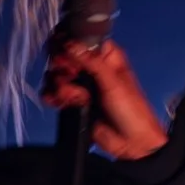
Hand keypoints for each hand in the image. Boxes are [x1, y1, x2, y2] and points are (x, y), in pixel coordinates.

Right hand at [41, 37, 168, 161]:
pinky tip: (57, 103)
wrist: (131, 144)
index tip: (64, 53)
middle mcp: (92, 68)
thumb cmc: (132, 110)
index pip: (82, 40)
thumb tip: (70, 44)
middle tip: (70, 77)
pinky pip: (54, 93)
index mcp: (107, 58)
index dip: (69, 44)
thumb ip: (91, 62)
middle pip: (64, 57)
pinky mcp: (73, 102)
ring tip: (73, 98)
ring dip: (60, 86)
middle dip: (62, 68)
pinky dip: (53, 97)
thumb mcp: (113, 83)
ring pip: (57, 75)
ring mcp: (82, 85)